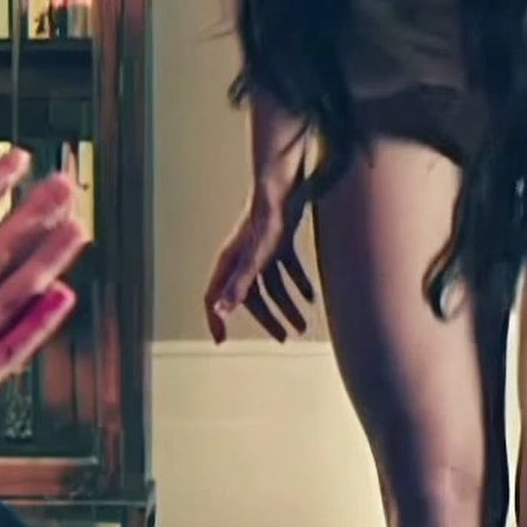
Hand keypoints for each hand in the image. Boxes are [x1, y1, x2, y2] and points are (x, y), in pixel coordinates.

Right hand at [203, 185, 313, 342]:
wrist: (285, 186)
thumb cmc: (267, 222)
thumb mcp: (255, 259)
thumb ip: (238, 285)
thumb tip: (219, 310)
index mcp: (230, 263)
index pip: (213, 297)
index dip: (216, 319)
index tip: (222, 340)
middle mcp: (242, 258)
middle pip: (251, 296)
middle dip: (268, 320)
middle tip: (283, 339)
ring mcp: (262, 248)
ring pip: (273, 285)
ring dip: (288, 305)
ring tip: (304, 325)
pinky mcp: (280, 240)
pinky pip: (288, 268)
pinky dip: (299, 282)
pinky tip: (312, 296)